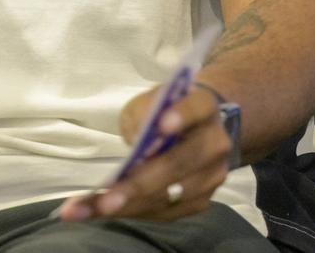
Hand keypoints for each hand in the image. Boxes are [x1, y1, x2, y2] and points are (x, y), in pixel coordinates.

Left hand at [57, 85, 231, 222]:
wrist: (191, 127)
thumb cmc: (160, 110)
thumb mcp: (146, 102)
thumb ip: (142, 115)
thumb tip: (139, 143)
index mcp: (203, 106)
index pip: (196, 108)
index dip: (181, 115)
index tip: (161, 125)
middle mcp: (216, 142)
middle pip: (179, 163)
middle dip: (140, 183)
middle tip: (107, 198)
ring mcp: (213, 174)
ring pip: (172, 194)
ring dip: (132, 205)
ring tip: (98, 208)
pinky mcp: (203, 199)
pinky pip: (170, 211)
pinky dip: (138, 211)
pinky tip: (111, 211)